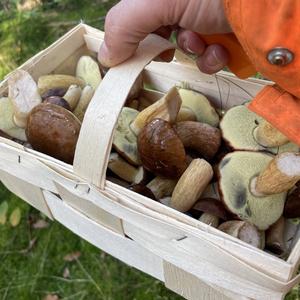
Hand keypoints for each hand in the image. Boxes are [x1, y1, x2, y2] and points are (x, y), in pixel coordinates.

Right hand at [98, 0, 231, 73]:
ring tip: (202, 41)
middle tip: (166, 48)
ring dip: (192, 52)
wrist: (265, 1)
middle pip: (161, 37)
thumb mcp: (157, 0)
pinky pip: (211, 58)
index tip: (136, 55)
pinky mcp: (225, 38)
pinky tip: (220, 49)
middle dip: (165, 46)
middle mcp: (183, 5)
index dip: (134, 39)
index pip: (137, 20)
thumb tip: (106, 58)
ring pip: (187, 50)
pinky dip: (212, 59)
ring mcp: (206, 21)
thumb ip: (125, 26)